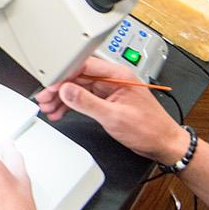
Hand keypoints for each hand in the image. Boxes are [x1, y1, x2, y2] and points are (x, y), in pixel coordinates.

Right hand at [34, 57, 190, 163]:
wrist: (163, 144)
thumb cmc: (149, 129)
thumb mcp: (114, 116)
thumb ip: (87, 102)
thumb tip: (67, 90)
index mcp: (118, 75)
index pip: (84, 66)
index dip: (64, 74)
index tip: (50, 85)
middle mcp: (114, 80)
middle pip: (79, 77)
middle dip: (59, 88)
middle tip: (44, 98)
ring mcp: (110, 91)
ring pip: (79, 89)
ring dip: (63, 98)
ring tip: (48, 107)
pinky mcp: (108, 102)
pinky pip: (85, 99)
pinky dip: (72, 106)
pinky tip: (61, 112)